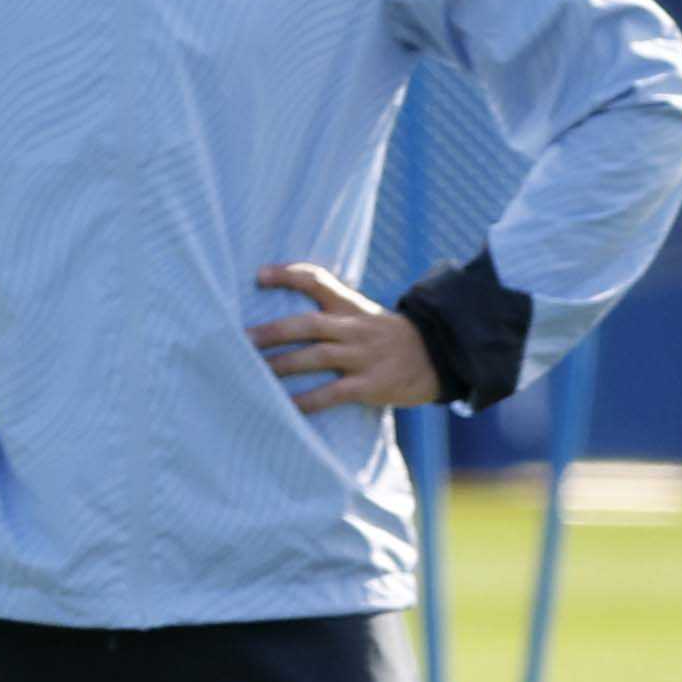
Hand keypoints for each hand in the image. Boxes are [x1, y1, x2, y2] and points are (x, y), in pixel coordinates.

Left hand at [251, 263, 439, 411]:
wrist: (439, 357)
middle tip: (242, 339)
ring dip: (282, 365)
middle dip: (273, 332)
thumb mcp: (364, 315)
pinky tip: (285, 407)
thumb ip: (332, 312)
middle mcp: (355, 328)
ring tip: (252, 373)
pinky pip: (333, 393)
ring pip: (317, 356)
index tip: (259, 275)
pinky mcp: (371, 385)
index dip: (289, 274)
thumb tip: (282, 317)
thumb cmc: (387, 338)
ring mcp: (363, 356)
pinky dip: (307, 401)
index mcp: (352, 306)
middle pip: (308, 323)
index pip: (318, 280)